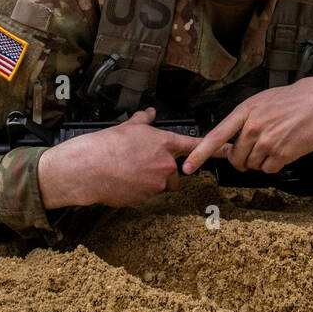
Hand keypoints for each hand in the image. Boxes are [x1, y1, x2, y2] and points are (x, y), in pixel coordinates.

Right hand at [38, 107, 230, 208]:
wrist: (88, 168)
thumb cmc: (106, 145)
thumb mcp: (128, 126)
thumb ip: (144, 120)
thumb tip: (151, 113)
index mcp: (164, 143)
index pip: (193, 145)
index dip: (209, 148)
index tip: (224, 149)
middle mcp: (165, 165)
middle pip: (175, 172)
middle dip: (164, 171)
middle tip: (143, 164)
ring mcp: (156, 184)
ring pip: (162, 185)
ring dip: (153, 182)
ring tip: (130, 173)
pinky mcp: (145, 199)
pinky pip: (148, 195)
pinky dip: (139, 191)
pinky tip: (123, 182)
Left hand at [181, 75, 312, 176]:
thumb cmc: (294, 101)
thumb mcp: (264, 101)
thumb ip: (245, 120)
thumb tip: (228, 143)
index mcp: (246, 110)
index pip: (217, 135)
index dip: (200, 153)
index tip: (188, 166)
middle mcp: (254, 126)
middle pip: (236, 157)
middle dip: (243, 159)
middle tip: (257, 149)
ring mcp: (268, 140)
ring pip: (252, 165)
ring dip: (262, 161)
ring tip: (277, 143)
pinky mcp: (283, 153)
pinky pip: (268, 169)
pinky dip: (275, 165)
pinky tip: (286, 149)